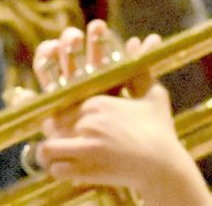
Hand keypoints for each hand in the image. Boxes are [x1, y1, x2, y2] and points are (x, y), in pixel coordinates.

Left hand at [31, 22, 210, 203]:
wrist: (163, 165)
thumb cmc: (160, 129)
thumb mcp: (153, 95)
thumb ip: (140, 68)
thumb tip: (140, 40)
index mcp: (99, 102)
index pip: (65, 103)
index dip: (62, 111)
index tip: (60, 119)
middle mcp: (87, 122)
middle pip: (52, 124)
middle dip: (53, 131)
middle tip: (59, 138)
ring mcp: (84, 146)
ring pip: (48, 148)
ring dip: (49, 152)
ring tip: (59, 154)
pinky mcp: (84, 170)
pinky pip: (56, 170)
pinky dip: (58, 170)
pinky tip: (68, 169)